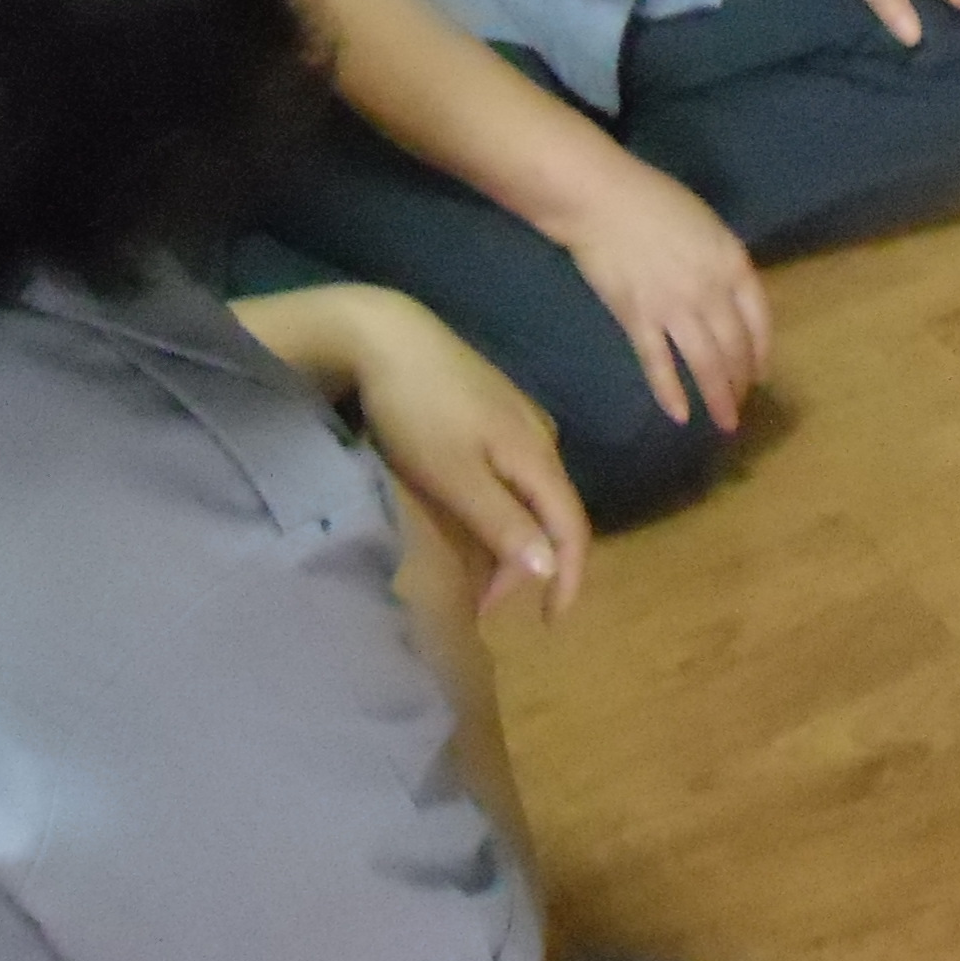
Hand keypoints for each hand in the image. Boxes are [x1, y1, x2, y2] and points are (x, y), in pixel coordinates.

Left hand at [231, 286, 588, 616]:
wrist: (386, 336)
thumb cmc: (419, 412)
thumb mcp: (455, 478)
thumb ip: (505, 522)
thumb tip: (552, 566)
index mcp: (538, 454)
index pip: (573, 528)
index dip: (569, 579)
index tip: (550, 624)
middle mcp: (541, 436)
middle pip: (552, 514)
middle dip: (527, 565)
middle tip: (484, 605)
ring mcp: (517, 419)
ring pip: (530, 494)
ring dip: (511, 538)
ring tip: (473, 572)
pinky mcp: (492, 410)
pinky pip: (512, 474)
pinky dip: (499, 508)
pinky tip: (470, 518)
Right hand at [555, 158, 771, 435]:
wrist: (601, 199)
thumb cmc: (654, 200)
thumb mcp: (707, 225)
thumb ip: (722, 262)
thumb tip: (729, 297)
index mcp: (731, 262)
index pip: (760, 318)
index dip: (762, 352)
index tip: (761, 374)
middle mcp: (710, 290)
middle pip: (735, 347)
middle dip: (741, 382)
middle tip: (741, 407)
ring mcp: (674, 307)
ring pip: (705, 363)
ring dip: (718, 397)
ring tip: (725, 422)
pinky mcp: (638, 319)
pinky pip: (658, 363)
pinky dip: (670, 392)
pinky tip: (680, 416)